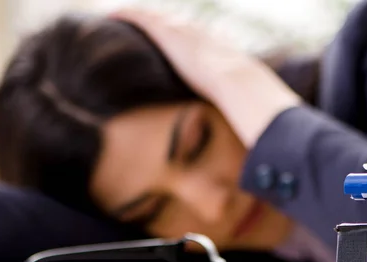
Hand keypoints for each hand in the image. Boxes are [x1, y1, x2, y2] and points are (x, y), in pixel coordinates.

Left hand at [111, 8, 300, 147]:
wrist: (242, 85)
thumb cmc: (248, 101)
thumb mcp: (246, 108)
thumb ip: (244, 116)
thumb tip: (254, 142)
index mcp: (219, 50)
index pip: (198, 39)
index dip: (185, 38)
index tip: (175, 41)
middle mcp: (202, 37)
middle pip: (177, 24)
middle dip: (161, 22)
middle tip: (146, 23)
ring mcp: (186, 34)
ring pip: (159, 18)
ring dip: (143, 17)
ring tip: (124, 16)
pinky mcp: (170, 34)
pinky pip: (144, 19)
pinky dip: (130, 16)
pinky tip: (112, 16)